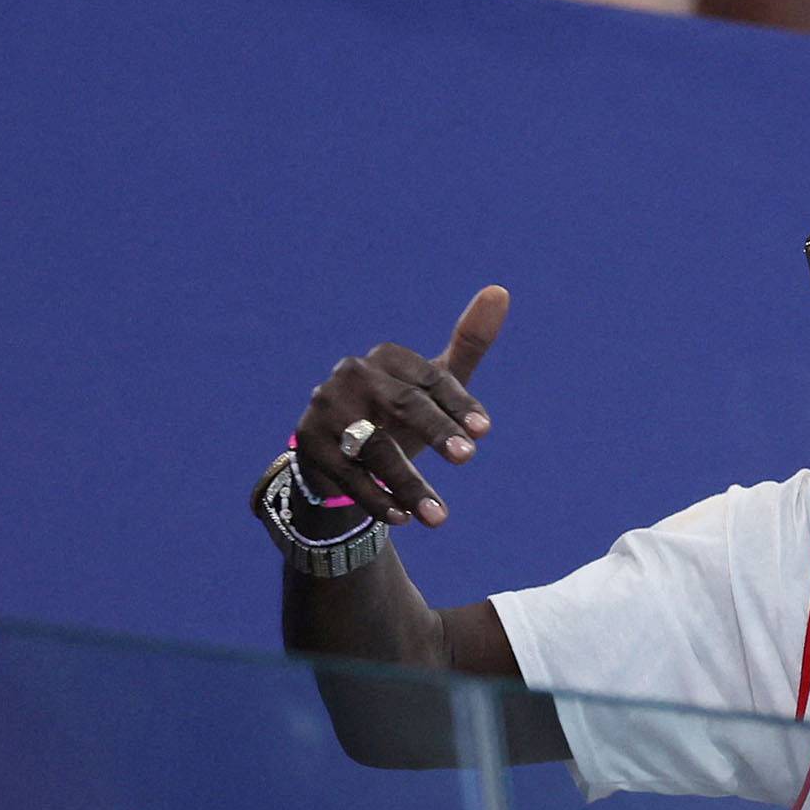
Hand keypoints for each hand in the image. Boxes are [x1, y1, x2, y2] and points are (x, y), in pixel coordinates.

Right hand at [293, 285, 508, 528]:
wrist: (342, 454)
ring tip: (440, 517)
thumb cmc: (400, 415)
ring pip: (373, 446)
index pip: (429, 379)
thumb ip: (468, 343)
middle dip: (437, 432)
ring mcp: (326, 409)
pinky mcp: (309, 444)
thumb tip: (501, 290)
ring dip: (409, 483)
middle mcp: (352, 376)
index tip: (483, 432)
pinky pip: (347, 475)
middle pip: (403, 404)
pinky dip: (376, 498)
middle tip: (468, 459)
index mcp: (387, 357)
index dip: (458, 404)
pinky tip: (403, 519)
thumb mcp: (436, 384)